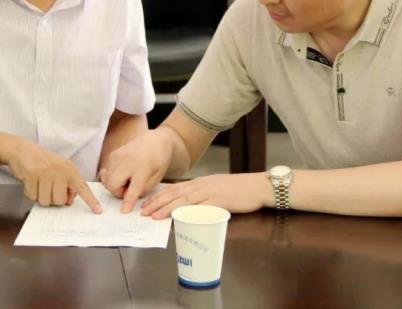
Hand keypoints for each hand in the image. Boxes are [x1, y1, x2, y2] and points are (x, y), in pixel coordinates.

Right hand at [6, 139, 101, 213]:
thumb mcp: (60, 170)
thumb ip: (68, 185)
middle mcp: (60, 170)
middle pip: (60, 201)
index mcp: (70, 169)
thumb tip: (68, 201)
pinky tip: (30, 182)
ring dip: (40, 197)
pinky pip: (32, 196)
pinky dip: (30, 193)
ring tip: (38, 184)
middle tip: (48, 188)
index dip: (90, 200)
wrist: (23, 150)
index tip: (98, 211)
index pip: (82, 187)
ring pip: (45, 201)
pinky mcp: (32, 175)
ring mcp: (46, 172)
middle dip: (52, 199)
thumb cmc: (43, 162)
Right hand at [99, 130, 173, 212]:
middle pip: (113, 184)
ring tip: (128, 179)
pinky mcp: (113, 154)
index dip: (128, 201)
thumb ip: (144, 189)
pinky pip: (107, 172)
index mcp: (143, 167)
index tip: (124, 211)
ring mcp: (118, 156)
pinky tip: (123, 173)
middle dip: (118, 192)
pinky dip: (113, 176)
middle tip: (129, 188)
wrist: (155, 140)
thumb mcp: (157, 177)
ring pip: (107, 179)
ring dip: (115, 184)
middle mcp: (128, 161)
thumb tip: (129, 198)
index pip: (133, 188)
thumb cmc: (159, 160)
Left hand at [140, 173, 269, 218]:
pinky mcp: (220, 201)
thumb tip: (187, 205)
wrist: (258, 186)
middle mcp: (202, 186)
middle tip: (143, 212)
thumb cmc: (239, 189)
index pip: (174, 188)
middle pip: (175, 193)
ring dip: (167, 208)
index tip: (146, 204)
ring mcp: (210, 193)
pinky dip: (188, 212)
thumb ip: (202, 195)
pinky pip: (201, 207)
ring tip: (154, 216)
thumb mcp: (216, 188)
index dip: (159, 196)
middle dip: (157, 203)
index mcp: (200, 182)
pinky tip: (179, 218)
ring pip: (184, 200)